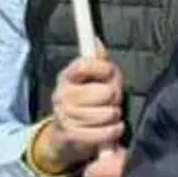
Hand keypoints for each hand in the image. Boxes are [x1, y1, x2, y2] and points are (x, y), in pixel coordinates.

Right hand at [36, 50, 123, 171]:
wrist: (67, 135)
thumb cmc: (87, 100)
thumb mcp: (93, 78)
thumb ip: (98, 60)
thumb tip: (96, 40)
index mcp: (67, 77)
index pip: (85, 64)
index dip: (103, 68)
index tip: (110, 73)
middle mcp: (62, 95)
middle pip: (106, 92)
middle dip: (115, 97)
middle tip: (110, 100)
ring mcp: (65, 116)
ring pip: (109, 113)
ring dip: (114, 116)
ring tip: (107, 115)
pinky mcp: (72, 136)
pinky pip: (106, 132)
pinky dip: (114, 131)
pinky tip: (110, 128)